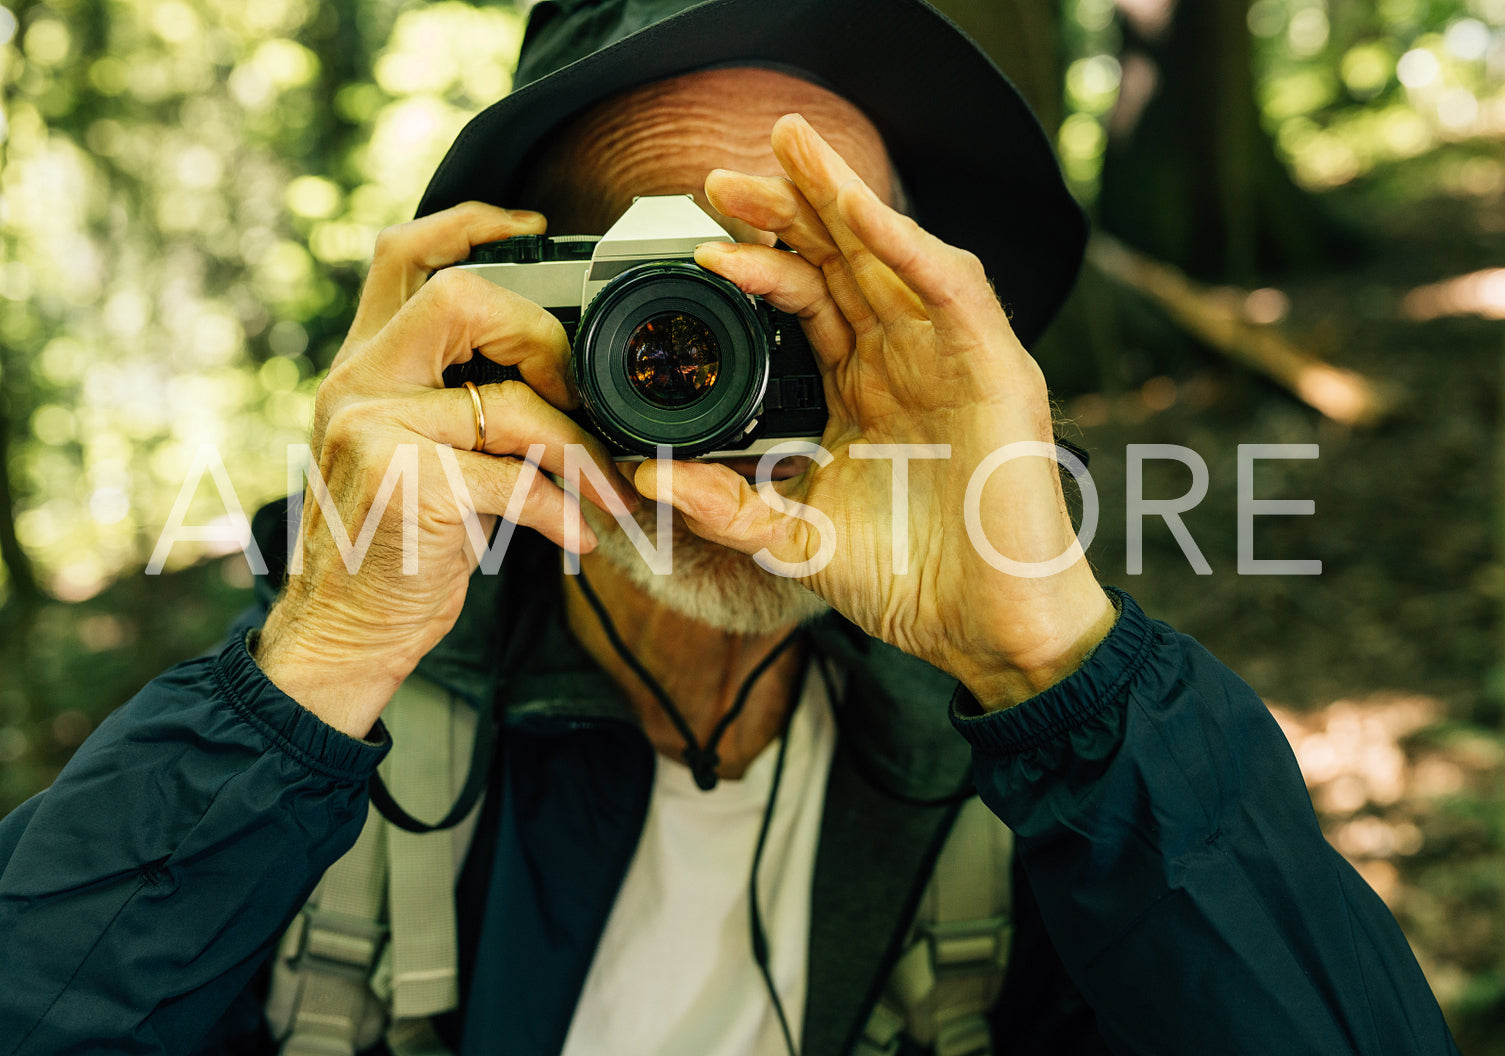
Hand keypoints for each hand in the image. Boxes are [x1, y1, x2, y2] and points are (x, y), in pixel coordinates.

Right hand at [256, 203, 637, 736]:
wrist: (344, 632)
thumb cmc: (396, 543)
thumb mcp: (413, 454)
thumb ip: (457, 401)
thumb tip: (560, 375)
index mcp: (362, 367)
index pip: (400, 255)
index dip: (467, 224)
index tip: (531, 226)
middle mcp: (356, 385)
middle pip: (460, 300)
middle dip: (542, 338)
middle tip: (578, 393)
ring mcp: (372, 433)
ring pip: (509, 405)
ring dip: (581, 451)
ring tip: (609, 488)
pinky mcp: (404, 488)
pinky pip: (517, 482)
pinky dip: (565, 512)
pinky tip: (582, 538)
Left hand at [633, 116, 1114, 708]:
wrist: (984, 629)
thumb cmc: (909, 582)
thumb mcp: (797, 540)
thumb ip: (729, 507)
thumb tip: (648, 480)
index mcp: (862, 388)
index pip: (807, 301)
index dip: (757, 263)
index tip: (698, 245)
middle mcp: (905, 361)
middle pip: (844, 260)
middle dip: (787, 207)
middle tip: (724, 172)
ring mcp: (953, 359)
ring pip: (895, 255)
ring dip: (844, 200)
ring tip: (791, 149)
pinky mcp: (997, 370)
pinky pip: (952, 293)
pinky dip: (909, 249)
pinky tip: (864, 213)